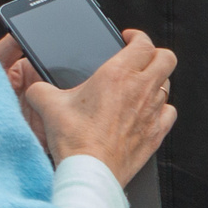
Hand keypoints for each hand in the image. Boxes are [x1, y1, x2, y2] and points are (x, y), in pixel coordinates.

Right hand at [14, 30, 175, 182]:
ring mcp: (153, 111)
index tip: (129, 38)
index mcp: (118, 75)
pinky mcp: (157, 132)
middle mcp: (141, 90)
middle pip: (167, 59)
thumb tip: (37, 86)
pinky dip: (162, 108)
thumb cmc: (75, 140)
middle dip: (155, 53)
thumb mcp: (48, 104)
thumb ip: (41, 88)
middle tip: (140, 57)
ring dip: (156, 81)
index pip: (144, 43)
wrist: (90, 170)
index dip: (138, 36)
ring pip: (167, 85)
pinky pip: (170, 112)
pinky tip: (149, 111)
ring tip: (139, 85)